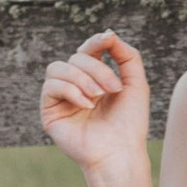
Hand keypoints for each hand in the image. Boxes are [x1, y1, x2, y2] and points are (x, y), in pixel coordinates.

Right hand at [40, 32, 153, 177]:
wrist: (120, 152)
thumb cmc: (130, 122)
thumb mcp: (136, 83)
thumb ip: (127, 56)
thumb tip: (108, 34)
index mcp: (95, 79)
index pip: (88, 50)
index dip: (95, 42)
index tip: (108, 39)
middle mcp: (76, 86)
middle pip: (76, 58)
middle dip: (97, 69)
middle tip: (114, 89)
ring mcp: (61, 99)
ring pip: (58, 68)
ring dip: (82, 78)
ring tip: (98, 97)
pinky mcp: (49, 112)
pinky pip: (50, 86)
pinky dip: (70, 91)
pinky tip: (86, 105)